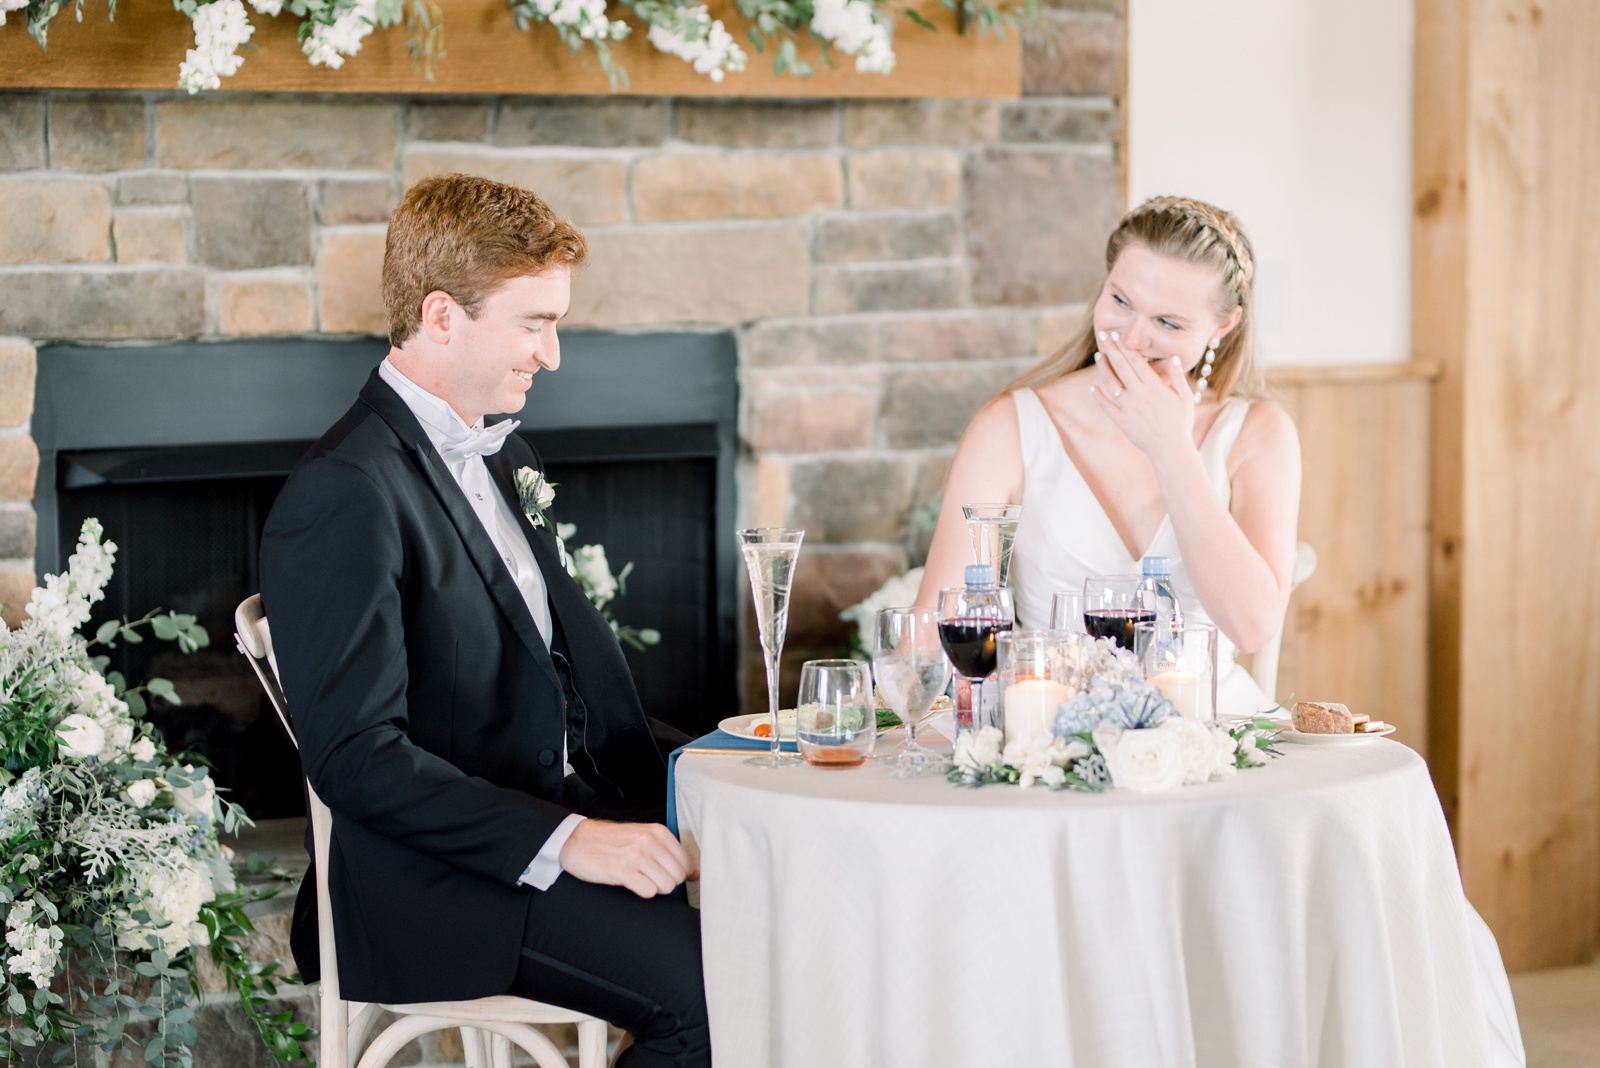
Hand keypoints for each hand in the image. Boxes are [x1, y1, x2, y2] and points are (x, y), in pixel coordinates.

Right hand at [558, 819, 695, 897]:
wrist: (576, 840)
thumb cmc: (610, 841)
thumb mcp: (641, 836)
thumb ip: (666, 851)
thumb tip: (694, 872)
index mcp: (658, 832)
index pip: (686, 862)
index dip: (680, 875)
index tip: (668, 876)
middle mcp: (650, 841)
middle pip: (678, 876)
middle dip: (666, 883)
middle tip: (648, 878)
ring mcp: (637, 855)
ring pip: (666, 886)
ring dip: (653, 888)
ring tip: (638, 879)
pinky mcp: (622, 870)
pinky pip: (648, 891)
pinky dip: (641, 891)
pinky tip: (630, 883)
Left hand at [1089, 331, 1196, 461]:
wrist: (1170, 449)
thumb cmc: (1180, 422)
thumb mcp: (1185, 397)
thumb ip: (1177, 376)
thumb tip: (1171, 357)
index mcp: (1153, 386)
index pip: (1136, 360)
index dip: (1125, 346)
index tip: (1117, 335)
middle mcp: (1138, 394)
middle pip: (1121, 366)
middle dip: (1111, 348)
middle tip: (1103, 334)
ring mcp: (1127, 407)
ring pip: (1110, 382)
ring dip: (1103, 367)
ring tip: (1099, 355)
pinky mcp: (1120, 420)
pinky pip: (1106, 405)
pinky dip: (1097, 396)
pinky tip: (1092, 387)